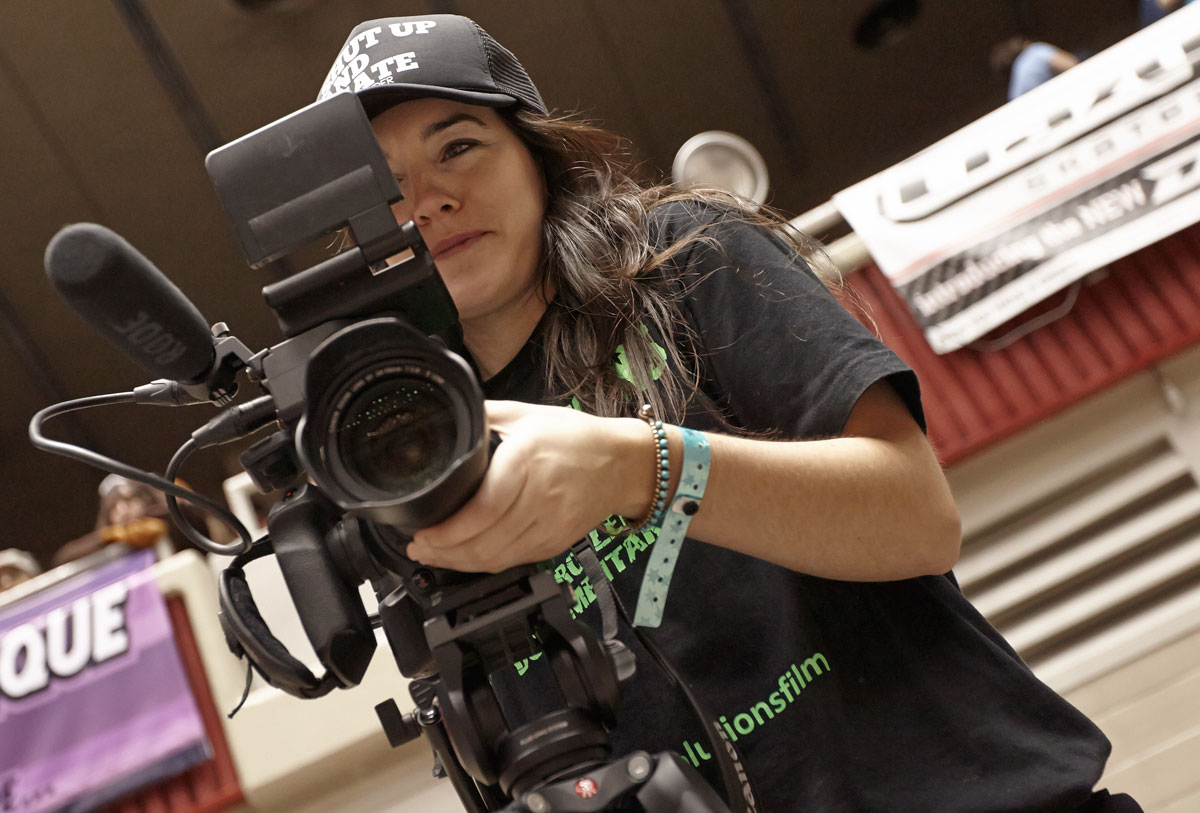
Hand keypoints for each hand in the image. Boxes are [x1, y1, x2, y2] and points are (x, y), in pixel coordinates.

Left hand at [406, 401, 648, 572]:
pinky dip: (485, 564)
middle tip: (418, 547)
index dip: (449, 530)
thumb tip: (442, 419)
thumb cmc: (574, 437)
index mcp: (528, 461)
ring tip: (433, 555)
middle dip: (444, 552)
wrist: (622, 463)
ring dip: (459, 563)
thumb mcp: (525, 414)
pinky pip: (514, 561)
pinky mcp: (556, 542)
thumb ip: (484, 417)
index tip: (422, 531)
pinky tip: (466, 558)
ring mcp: (551, 525)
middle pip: (486, 541)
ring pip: (497, 558)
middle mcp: (541, 498)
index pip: (484, 509)